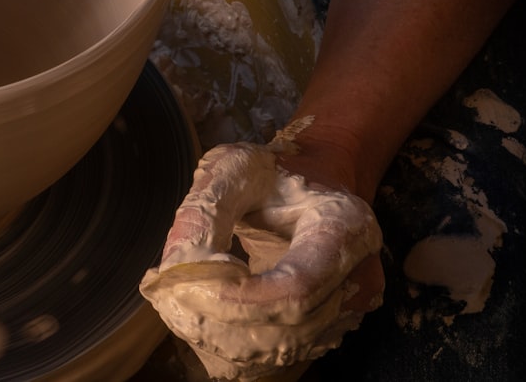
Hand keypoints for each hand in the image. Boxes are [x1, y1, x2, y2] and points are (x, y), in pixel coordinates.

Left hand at [140, 120, 383, 380]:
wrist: (314, 185)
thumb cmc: (273, 173)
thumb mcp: (235, 167)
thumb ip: (205, 208)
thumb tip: (179, 263)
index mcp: (346, 227)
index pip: (294, 290)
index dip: (235, 300)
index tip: (184, 283)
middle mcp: (357, 279)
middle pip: (284, 331)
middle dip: (216, 321)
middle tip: (168, 293)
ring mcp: (346, 313)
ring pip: (276, 353)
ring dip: (218, 336)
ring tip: (180, 299)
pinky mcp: (327, 333)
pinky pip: (274, 358)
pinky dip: (229, 343)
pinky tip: (204, 313)